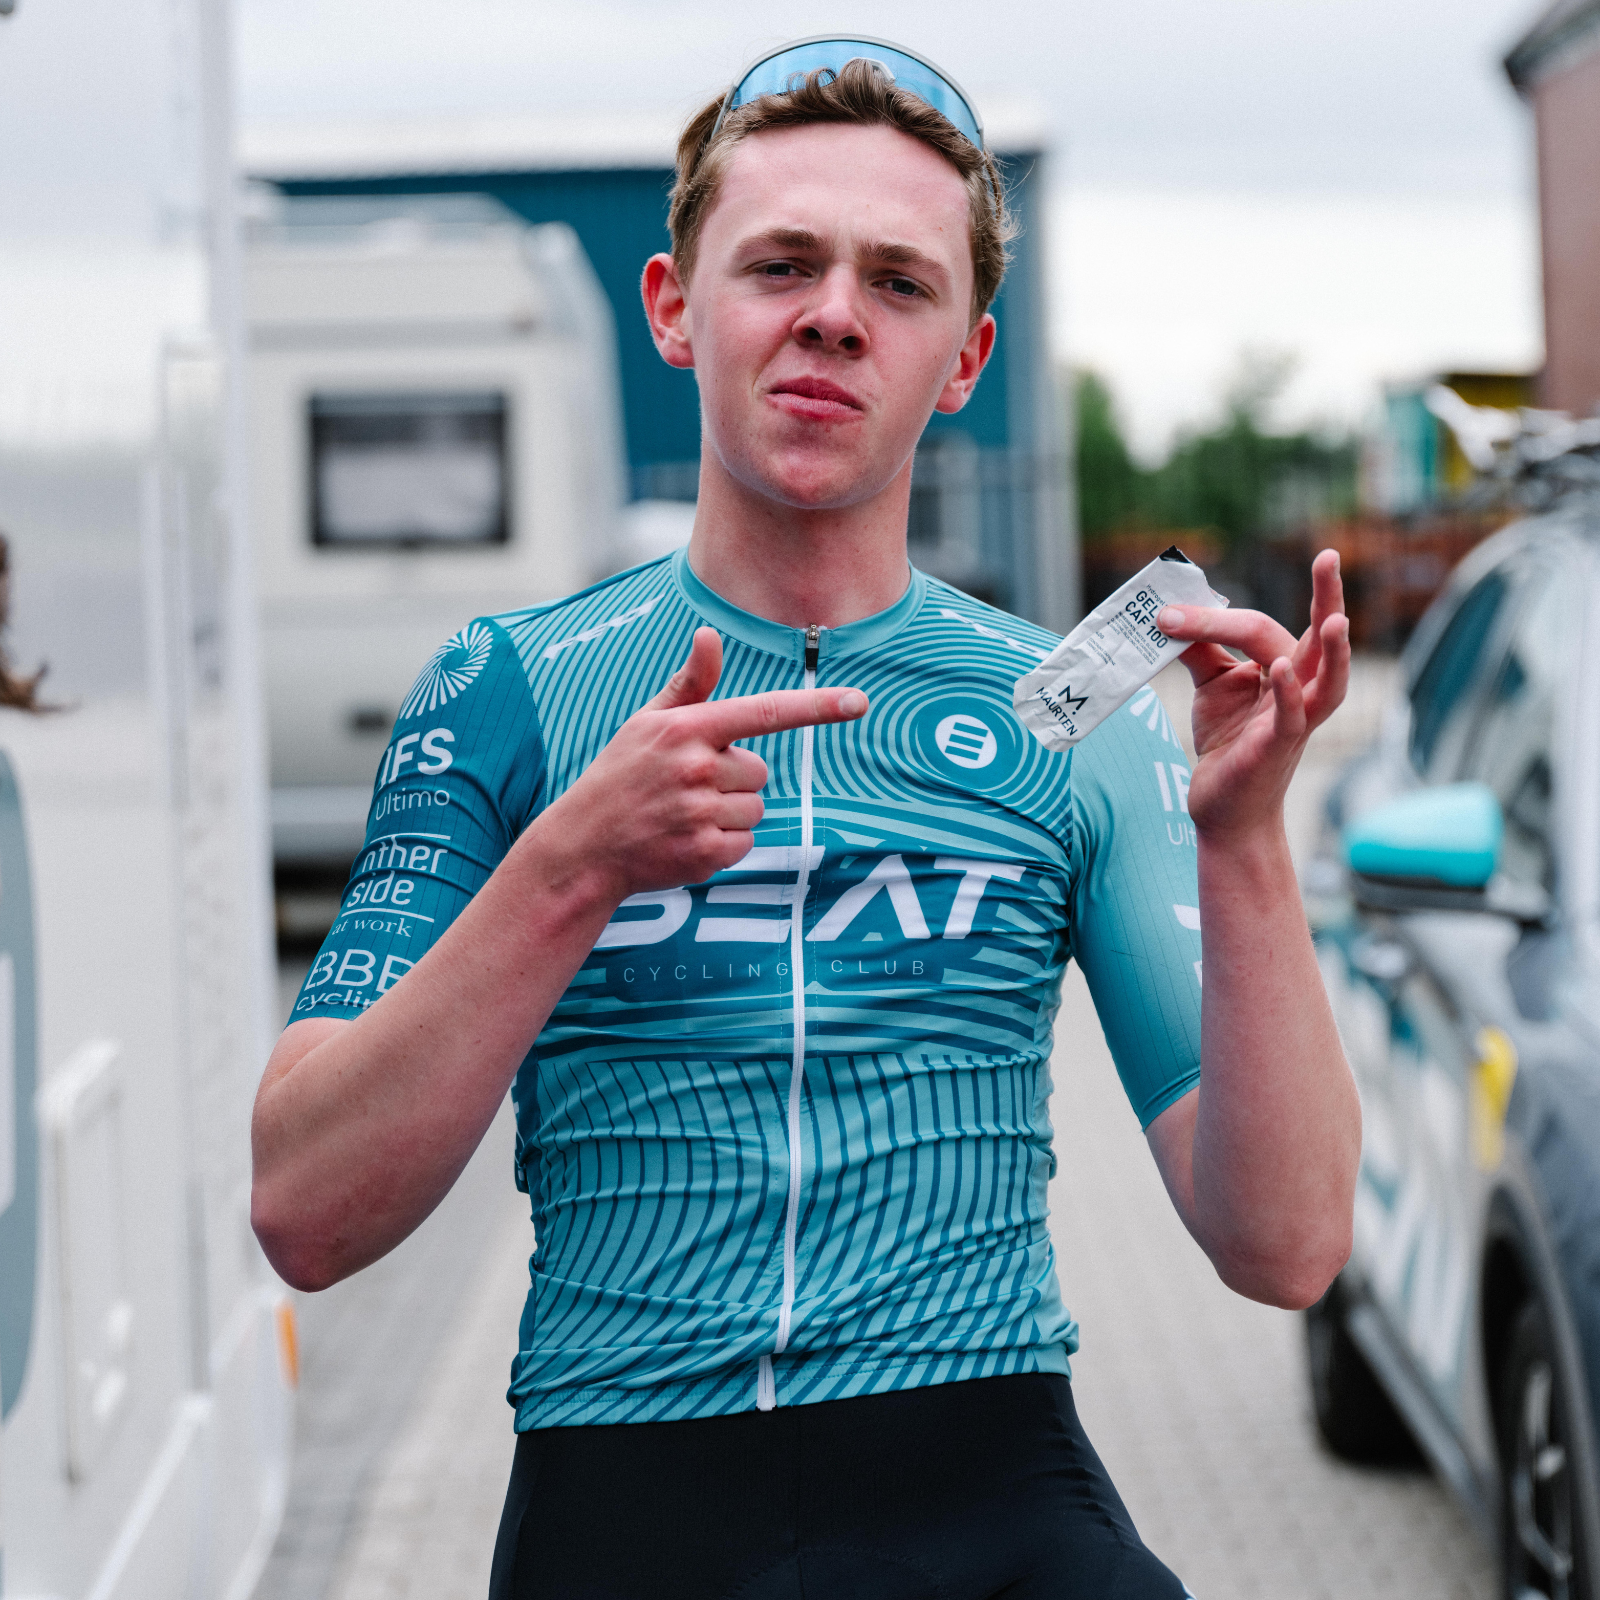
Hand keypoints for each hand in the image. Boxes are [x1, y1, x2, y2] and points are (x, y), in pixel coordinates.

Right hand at [535, 627, 867, 900]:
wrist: (583, 847)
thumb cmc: (620, 776)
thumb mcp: (647, 724)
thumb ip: (690, 684)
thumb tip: (710, 634)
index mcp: (686, 728)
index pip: (763, 712)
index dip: (816, 708)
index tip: (859, 702)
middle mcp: (696, 768)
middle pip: (758, 771)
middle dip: (732, 780)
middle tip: (686, 788)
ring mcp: (700, 813)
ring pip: (755, 809)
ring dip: (729, 814)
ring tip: (683, 815)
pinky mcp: (705, 853)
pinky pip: (745, 843)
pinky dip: (723, 845)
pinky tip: (686, 840)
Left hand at [1155, 549, 1349, 838]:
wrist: (1224, 808)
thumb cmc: (1227, 744)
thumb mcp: (1212, 688)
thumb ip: (1201, 649)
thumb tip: (1173, 614)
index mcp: (1284, 670)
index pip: (1258, 629)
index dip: (1210, 618)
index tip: (1165, 614)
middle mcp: (1299, 691)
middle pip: (1320, 640)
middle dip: (1327, 596)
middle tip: (1329, 556)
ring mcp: (1294, 721)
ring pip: (1328, 681)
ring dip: (1335, 650)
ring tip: (1336, 617)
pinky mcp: (1277, 748)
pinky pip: (1292, 717)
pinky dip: (1288, 692)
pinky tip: (1283, 669)